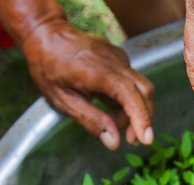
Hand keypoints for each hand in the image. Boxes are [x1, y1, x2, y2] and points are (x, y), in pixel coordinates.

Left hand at [22, 19, 155, 149]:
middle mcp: (113, 60)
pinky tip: (109, 104)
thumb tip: (114, 142)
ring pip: (139, 87)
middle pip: (143, 90)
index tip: (146, 139)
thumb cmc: (48, 67)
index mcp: (96, 71)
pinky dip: (126, 97)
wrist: (47, 34)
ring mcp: (118, 57)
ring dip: (133, 109)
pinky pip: (131, 81)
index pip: (128, 94)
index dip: (141, 117)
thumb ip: (91, 120)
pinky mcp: (119, 57)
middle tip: (132, 139)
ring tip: (113, 121)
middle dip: (143, 117)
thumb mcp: (62, 100)